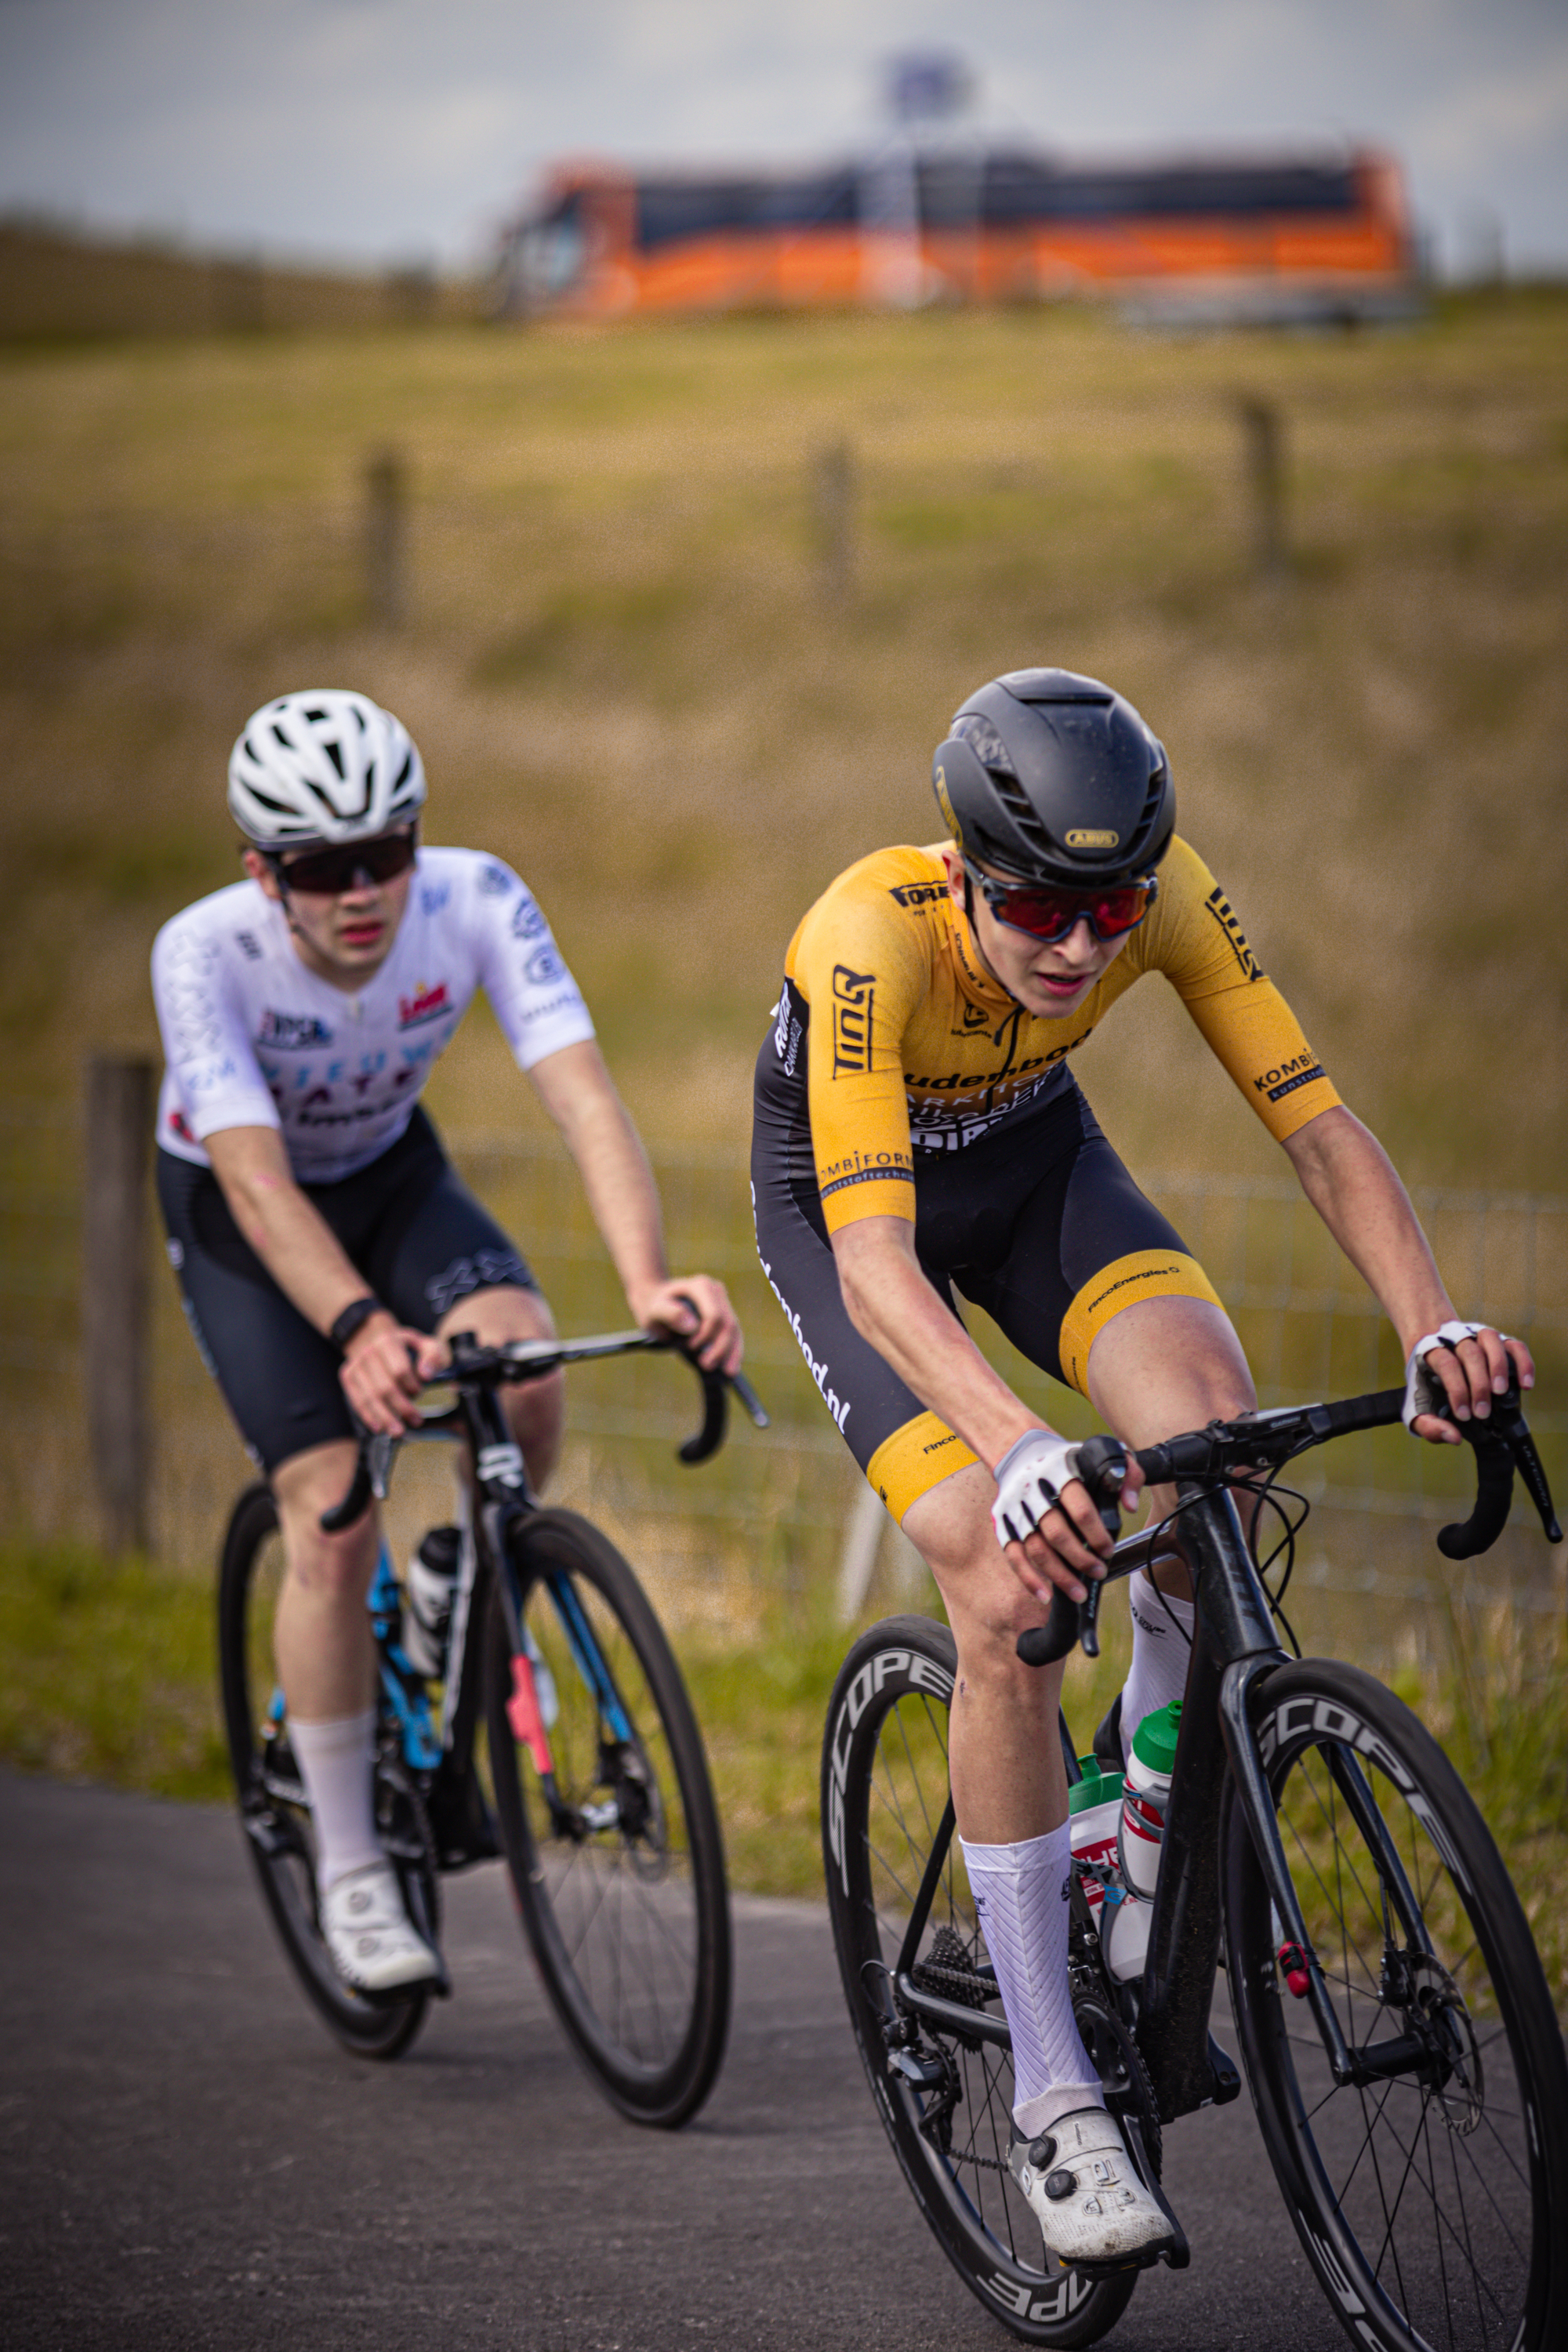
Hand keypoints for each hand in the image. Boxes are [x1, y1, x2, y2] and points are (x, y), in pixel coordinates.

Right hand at [338, 1311, 446, 1435]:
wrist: (378, 1340)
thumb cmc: (408, 1348)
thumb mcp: (426, 1344)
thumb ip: (432, 1356)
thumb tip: (426, 1375)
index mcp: (388, 1341)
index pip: (399, 1370)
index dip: (411, 1386)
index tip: (419, 1393)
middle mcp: (368, 1352)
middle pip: (384, 1387)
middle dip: (401, 1407)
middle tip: (416, 1421)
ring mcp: (355, 1364)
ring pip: (369, 1397)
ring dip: (385, 1417)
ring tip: (398, 1431)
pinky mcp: (347, 1376)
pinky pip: (356, 1400)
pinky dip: (368, 1416)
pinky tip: (379, 1427)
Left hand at [629, 1275, 742, 1376]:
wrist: (657, 1303)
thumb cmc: (655, 1307)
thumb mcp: (655, 1310)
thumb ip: (670, 1314)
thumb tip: (692, 1327)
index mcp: (701, 1286)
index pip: (714, 1315)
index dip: (706, 1335)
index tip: (690, 1347)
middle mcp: (717, 1291)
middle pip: (728, 1323)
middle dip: (721, 1348)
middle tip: (707, 1366)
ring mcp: (723, 1303)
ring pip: (735, 1330)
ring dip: (732, 1353)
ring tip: (727, 1373)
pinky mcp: (726, 1316)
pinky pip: (735, 1335)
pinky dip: (735, 1352)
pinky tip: (732, 1368)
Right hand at [991, 1428, 1141, 1605]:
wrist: (1022, 1451)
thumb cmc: (1070, 1460)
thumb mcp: (1102, 1453)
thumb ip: (1126, 1473)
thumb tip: (1130, 1506)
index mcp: (1060, 1473)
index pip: (1079, 1509)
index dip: (1096, 1535)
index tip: (1108, 1551)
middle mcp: (1034, 1492)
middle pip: (1057, 1533)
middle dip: (1080, 1558)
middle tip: (1099, 1572)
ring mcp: (1016, 1510)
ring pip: (1036, 1549)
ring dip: (1058, 1575)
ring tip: (1079, 1594)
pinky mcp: (1003, 1524)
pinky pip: (1013, 1556)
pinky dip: (1028, 1578)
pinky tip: (1044, 1596)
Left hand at [1404, 1321, 1534, 1444]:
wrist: (1427, 1347)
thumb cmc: (1425, 1382)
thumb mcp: (1418, 1406)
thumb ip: (1429, 1425)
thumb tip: (1453, 1438)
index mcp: (1431, 1352)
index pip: (1446, 1364)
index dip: (1457, 1389)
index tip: (1464, 1415)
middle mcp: (1455, 1338)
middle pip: (1469, 1353)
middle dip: (1478, 1384)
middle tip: (1483, 1412)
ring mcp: (1477, 1336)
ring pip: (1491, 1341)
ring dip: (1498, 1366)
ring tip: (1501, 1392)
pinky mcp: (1497, 1340)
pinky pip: (1513, 1345)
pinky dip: (1523, 1362)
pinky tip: (1525, 1384)